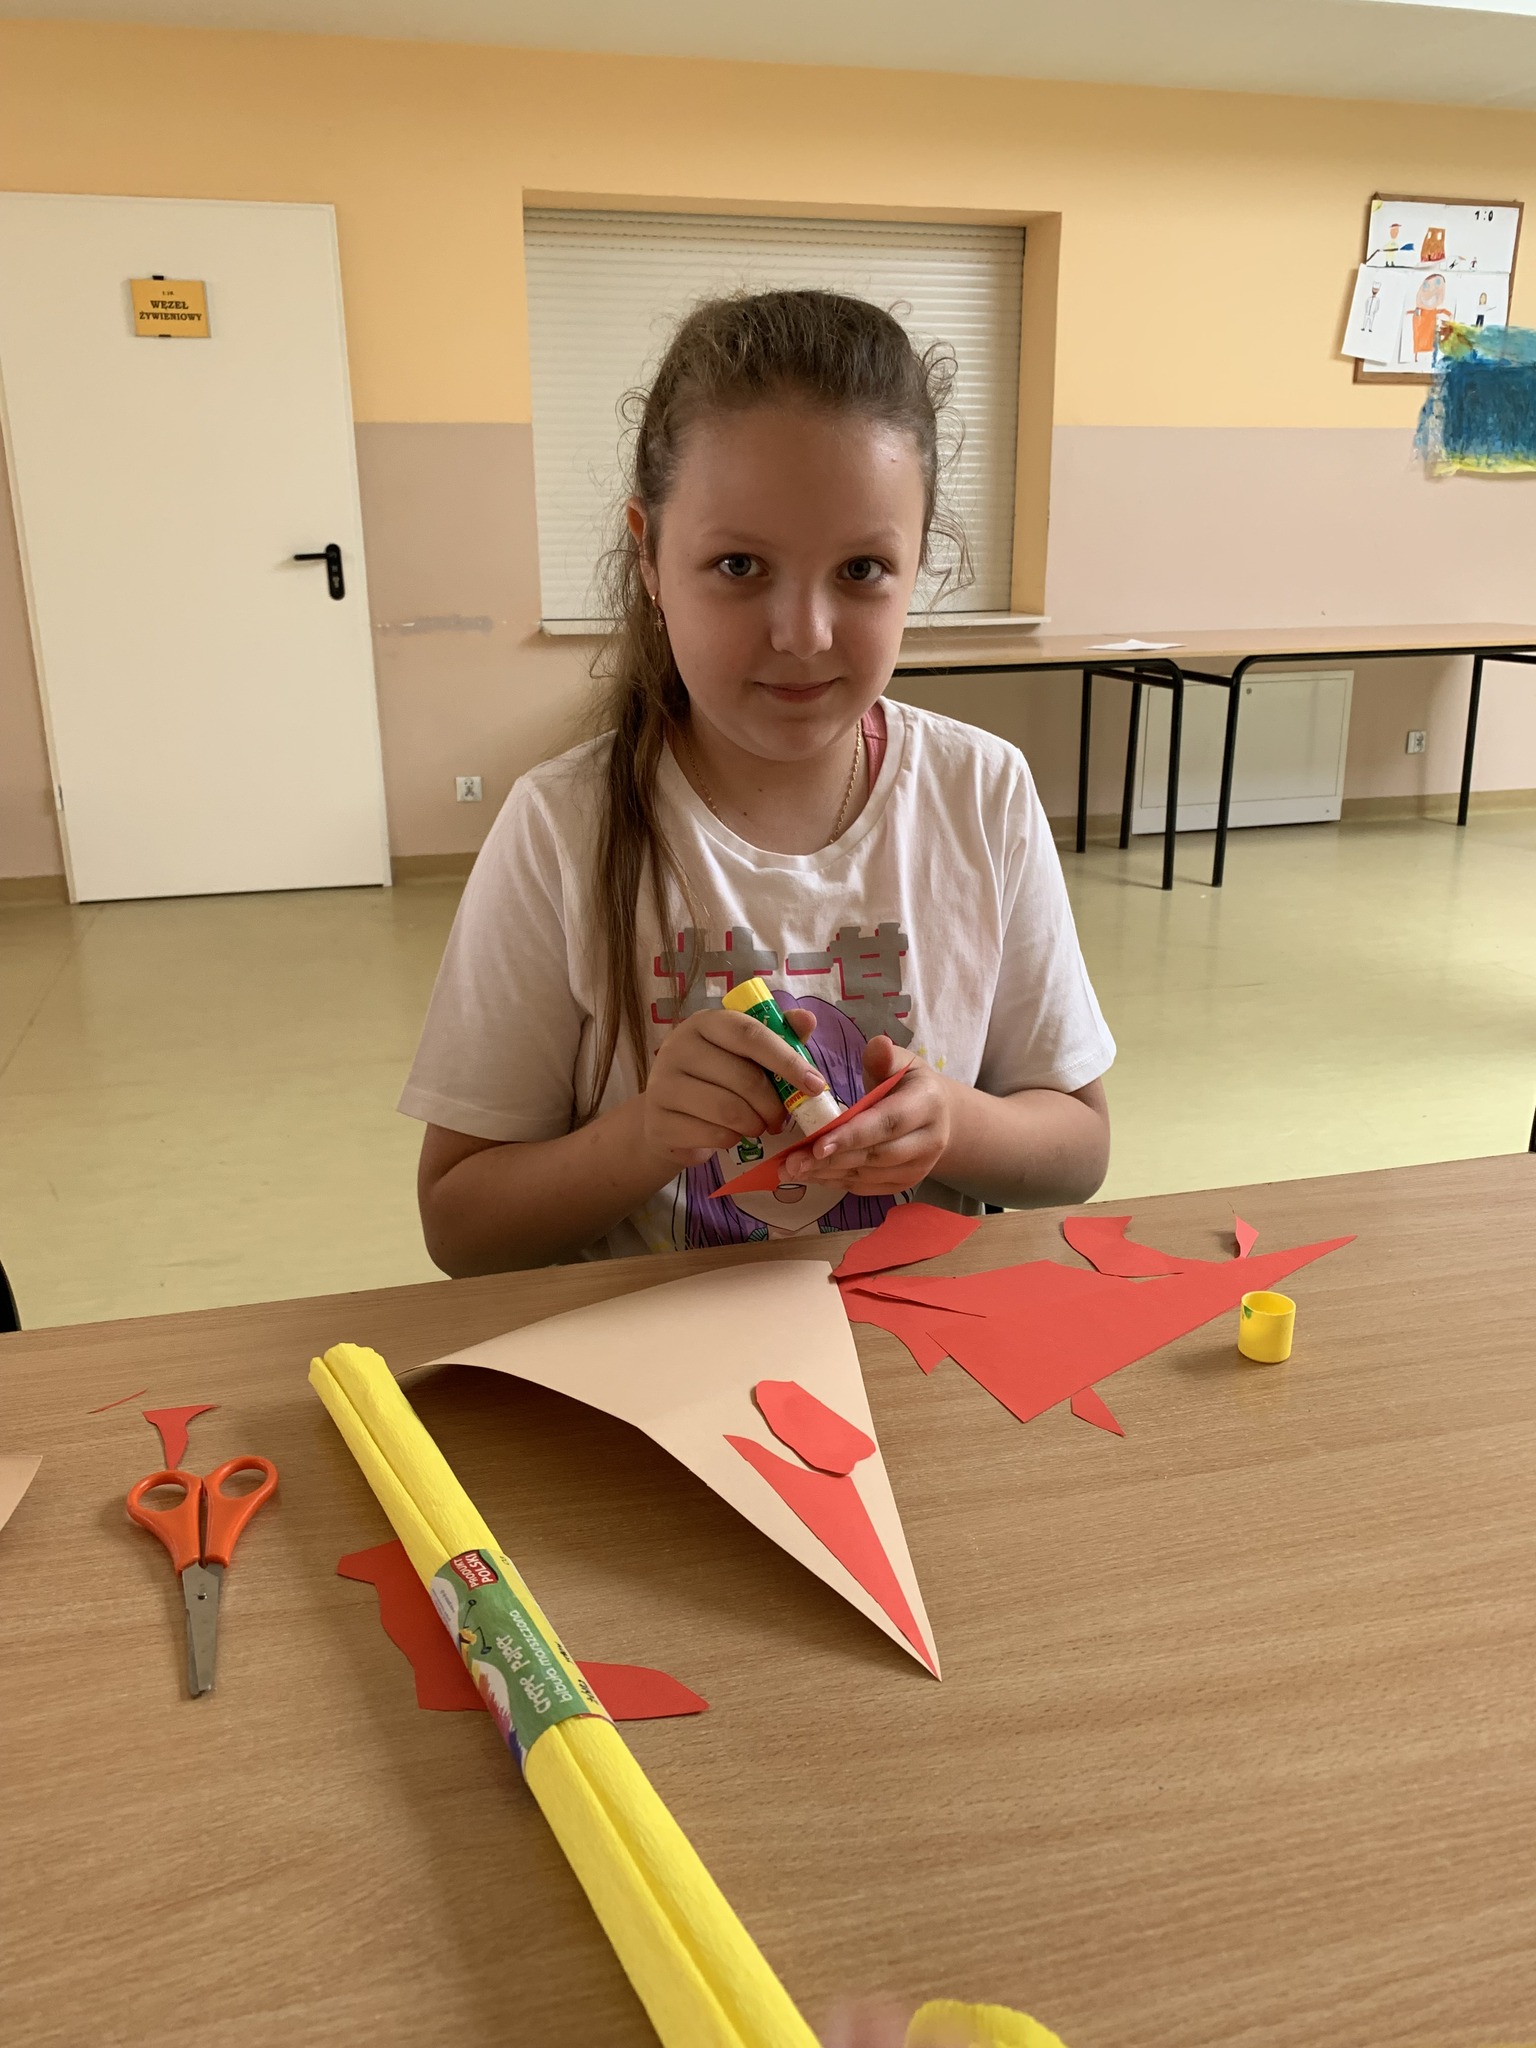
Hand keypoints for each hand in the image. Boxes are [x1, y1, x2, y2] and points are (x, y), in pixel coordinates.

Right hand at [642, 1006, 828, 1167]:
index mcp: (705, 1023)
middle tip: (781, 1119)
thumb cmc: (716, 1080)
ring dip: (754, 1125)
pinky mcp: (659, 1121)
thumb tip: (808, 1019)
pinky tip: (730, 1135)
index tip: (815, 1085)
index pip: (750, 1034)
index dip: (787, 1060)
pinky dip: (732, 1140)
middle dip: (773, 1105)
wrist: (668, 1117)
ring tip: (757, 1126)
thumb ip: (778, 1037)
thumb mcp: (746, 1055)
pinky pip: (713, 1135)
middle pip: (743, 1078)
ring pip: (729, 1110)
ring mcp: (663, 1084)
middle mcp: (678, 1046)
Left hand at [775, 1035, 949, 1196]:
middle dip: (831, 1160)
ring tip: (792, 1169)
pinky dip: (836, 1182)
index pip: (887, 1123)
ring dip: (828, 1174)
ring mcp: (919, 1167)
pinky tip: (811, 1175)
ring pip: (869, 1175)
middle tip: (791, 1162)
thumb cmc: (908, 1083)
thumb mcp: (899, 1061)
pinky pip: (867, 1187)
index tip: (816, 1144)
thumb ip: (883, 1056)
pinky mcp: (905, 1183)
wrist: (938, 1115)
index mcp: (927, 1104)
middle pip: (876, 1155)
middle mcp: (929, 1141)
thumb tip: (877, 1045)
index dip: (852, 1135)